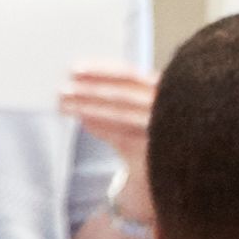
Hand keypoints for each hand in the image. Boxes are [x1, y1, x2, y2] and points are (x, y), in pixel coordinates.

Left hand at [60, 65, 158, 225]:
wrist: (177, 169)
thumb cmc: (155, 131)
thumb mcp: (141, 108)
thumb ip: (118, 96)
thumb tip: (83, 84)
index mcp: (163, 87)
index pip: (128, 73)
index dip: (100, 70)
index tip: (75, 69)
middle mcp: (167, 104)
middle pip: (122, 92)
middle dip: (88, 89)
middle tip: (62, 89)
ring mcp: (165, 127)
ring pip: (121, 113)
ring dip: (88, 108)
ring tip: (65, 105)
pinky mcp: (158, 150)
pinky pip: (124, 136)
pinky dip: (102, 128)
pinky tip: (84, 122)